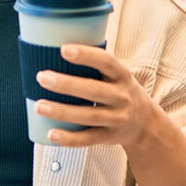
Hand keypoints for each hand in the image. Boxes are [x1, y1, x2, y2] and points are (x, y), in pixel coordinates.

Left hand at [34, 45, 164, 148]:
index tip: (64, 49)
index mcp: (122, 76)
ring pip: (88, 116)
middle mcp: (121, 97)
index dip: (86, 55)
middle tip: (42, 77)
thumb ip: (94, 65)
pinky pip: (87, 139)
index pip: (106, 62)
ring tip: (39, 106)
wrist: (146, 124)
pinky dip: (69, 138)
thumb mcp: (117, 75)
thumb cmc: (120, 91)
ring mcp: (116, 119)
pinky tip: (51, 133)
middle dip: (66, 84)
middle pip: (94, 91)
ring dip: (62, 112)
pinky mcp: (108, 137)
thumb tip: (54, 47)